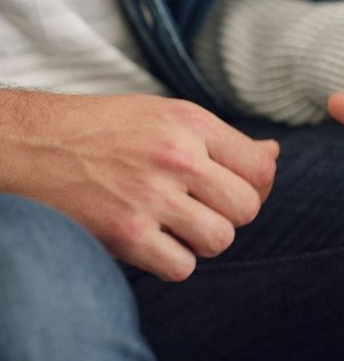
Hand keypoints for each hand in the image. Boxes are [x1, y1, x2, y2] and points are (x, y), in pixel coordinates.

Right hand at [0, 92, 277, 281]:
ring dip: (203, 239)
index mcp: (192, 123)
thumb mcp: (166, 116)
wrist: (30, 144)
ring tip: (175, 223)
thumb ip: (221, 140)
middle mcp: (177, 157)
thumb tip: (273, 153)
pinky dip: (173, 262)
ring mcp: (152, 196)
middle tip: (199, 207)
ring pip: (220, 239)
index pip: (261, 168)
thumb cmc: (103, 130)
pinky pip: (182, 266)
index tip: (232, 187)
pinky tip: (152, 240)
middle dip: (229, 214)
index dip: (256, 185)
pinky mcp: (126, 233)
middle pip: (247, 208)